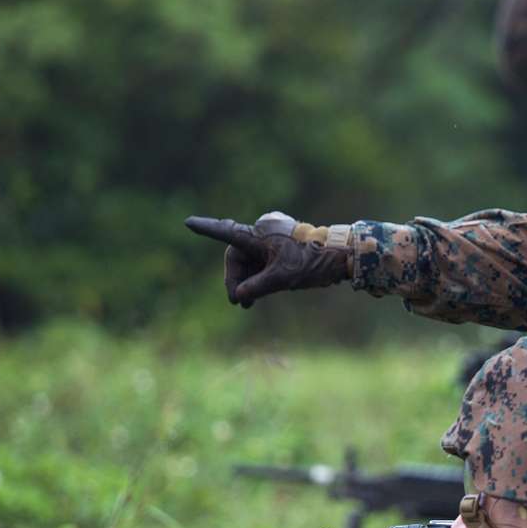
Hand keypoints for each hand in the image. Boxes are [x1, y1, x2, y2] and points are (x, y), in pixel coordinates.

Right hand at [184, 212, 350, 307]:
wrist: (338, 256)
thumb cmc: (312, 261)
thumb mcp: (283, 278)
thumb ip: (257, 287)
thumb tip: (239, 296)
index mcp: (259, 235)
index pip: (227, 233)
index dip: (207, 229)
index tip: (188, 222)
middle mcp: (261, 235)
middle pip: (236, 258)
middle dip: (235, 280)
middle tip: (238, 302)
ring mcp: (269, 243)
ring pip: (247, 264)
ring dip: (246, 283)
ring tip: (247, 305)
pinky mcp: (277, 251)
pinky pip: (258, 266)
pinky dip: (255, 280)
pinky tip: (253, 298)